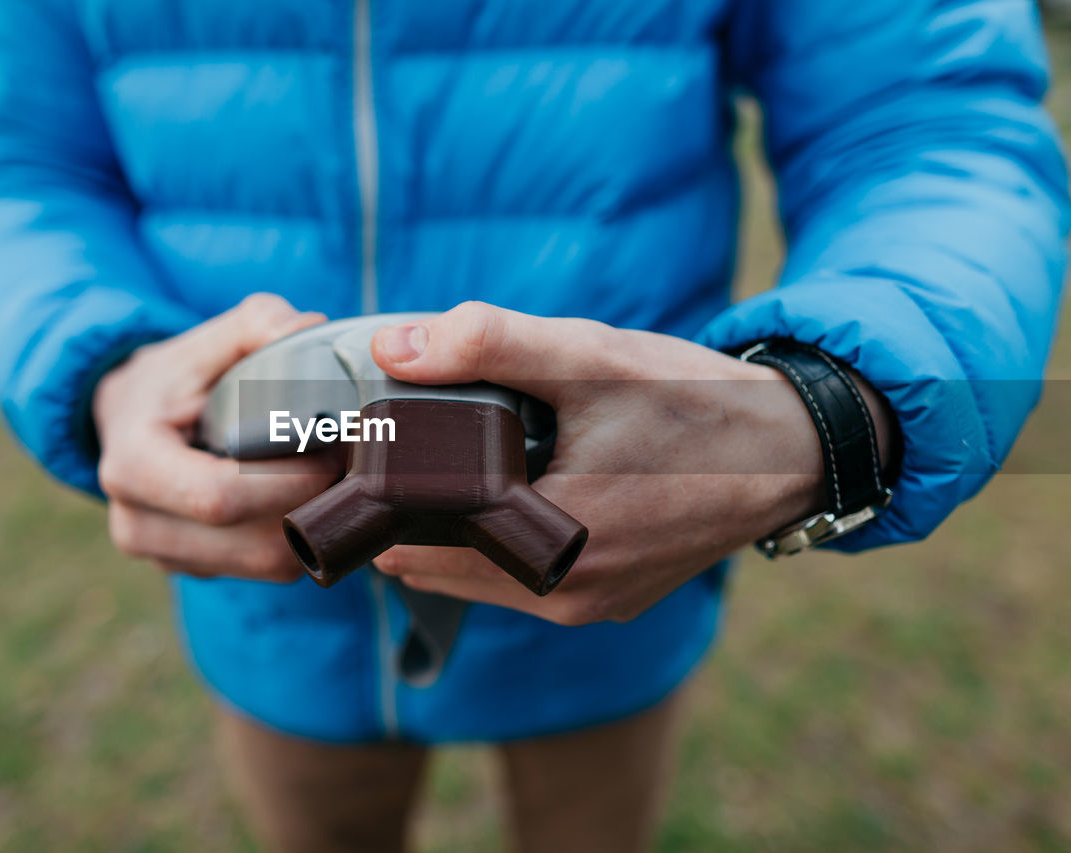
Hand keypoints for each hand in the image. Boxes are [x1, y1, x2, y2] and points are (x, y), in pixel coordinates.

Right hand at [94, 294, 341, 579]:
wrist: (125, 420)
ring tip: (337, 482)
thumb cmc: (172, 378)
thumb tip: (313, 330)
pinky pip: (263, 570)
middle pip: (254, 544)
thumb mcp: (206, 340)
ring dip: (313, 529)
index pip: (220, 498)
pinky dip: (297, 540)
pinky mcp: (193, 571)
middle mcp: (138, 523)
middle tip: (351, 466)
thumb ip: (259, 324)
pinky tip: (309, 500)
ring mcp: (165, 557)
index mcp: (134, 465)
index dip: (288, 481)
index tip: (332, 448)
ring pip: (267, 566)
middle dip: (314, 508)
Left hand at [369, 302, 891, 625]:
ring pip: (484, 579)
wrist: (793, 446)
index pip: (420, 546)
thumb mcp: (588, 358)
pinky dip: (501, 545)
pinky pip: (529, 580)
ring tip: (438, 475)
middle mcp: (570, 594)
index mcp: (554, 544)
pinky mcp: (616, 600)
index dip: (382, 506)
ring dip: (455, 536)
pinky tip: (499, 499)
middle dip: (412, 520)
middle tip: (396, 461)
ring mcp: (595, 605)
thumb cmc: (693, 400)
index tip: (364, 463)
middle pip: (445, 567)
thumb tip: (391, 348)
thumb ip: (487, 344)